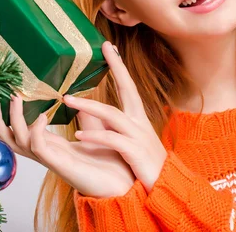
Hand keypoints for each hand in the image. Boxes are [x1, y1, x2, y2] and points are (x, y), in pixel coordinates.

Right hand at [0, 91, 135, 198]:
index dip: (8, 115)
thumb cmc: (110, 161)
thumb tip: (78, 92)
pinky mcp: (61, 164)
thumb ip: (82, 114)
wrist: (125, 184)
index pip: (20, 131)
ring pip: (19, 141)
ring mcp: (51, 159)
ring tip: (17, 98)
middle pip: (10, 139)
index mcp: (52, 144)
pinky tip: (41, 116)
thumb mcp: (92, 131)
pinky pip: (39, 148)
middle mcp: (47, 152)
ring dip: (14, 119)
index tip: (5, 93)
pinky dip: (35, 131)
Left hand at [64, 41, 167, 191]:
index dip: (119, 66)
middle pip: (128, 89)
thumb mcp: (130, 141)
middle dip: (117, 68)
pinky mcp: (135, 153)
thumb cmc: (145, 164)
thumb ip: (113, 126)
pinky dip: (96, 137)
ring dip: (89, 107)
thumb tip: (92, 112)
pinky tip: (79, 136)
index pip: (128, 86)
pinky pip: (112, 140)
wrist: (167, 188)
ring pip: (112, 115)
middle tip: (103, 49)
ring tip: (68, 100)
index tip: (108, 46)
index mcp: (138, 118)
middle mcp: (139, 123)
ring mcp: (138, 136)